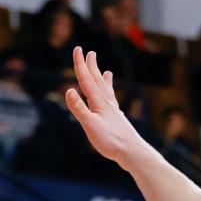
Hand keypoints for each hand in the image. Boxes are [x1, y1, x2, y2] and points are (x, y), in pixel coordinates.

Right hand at [66, 47, 147, 164]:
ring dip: (104, 80)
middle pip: (98, 81)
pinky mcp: (118, 120)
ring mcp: (114, 111)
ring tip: (107, 71)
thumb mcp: (90, 125)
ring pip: (107, 91)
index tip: (78, 49)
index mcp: (99, 102)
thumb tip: (68, 90)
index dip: (80, 64)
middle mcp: (107, 103)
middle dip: (92, 67)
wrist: (132, 152)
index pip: (87, 79)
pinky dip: (111, 98)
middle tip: (90, 53)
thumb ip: (79, 109)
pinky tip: (112, 101)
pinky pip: (113, 103)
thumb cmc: (111, 141)